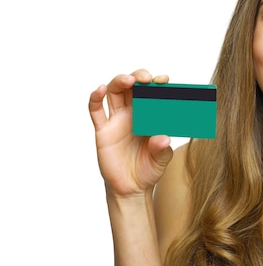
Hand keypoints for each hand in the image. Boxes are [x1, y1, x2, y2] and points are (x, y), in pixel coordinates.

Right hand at [88, 69, 173, 197]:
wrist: (131, 188)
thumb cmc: (149, 169)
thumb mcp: (161, 160)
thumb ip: (162, 149)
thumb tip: (163, 138)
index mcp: (150, 116)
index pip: (152, 94)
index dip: (156, 84)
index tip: (164, 80)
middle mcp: (133, 114)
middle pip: (131, 87)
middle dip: (138, 77)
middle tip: (146, 78)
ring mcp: (117, 121)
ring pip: (114, 93)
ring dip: (119, 81)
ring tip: (128, 80)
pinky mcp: (103, 131)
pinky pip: (96, 111)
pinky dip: (95, 97)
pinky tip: (100, 89)